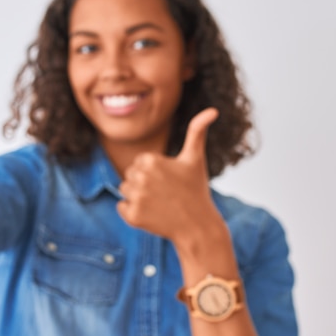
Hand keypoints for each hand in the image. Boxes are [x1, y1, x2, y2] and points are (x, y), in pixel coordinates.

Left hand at [117, 108, 221, 242]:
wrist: (197, 226)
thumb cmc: (196, 190)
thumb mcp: (195, 158)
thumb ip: (197, 131)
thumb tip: (213, 109)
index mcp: (151, 160)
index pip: (139, 162)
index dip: (154, 172)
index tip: (169, 180)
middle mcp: (140, 177)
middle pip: (129, 176)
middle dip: (144, 184)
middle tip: (166, 193)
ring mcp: (136, 198)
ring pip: (124, 191)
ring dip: (138, 197)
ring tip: (159, 203)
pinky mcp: (132, 217)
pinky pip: (121, 208)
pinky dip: (133, 212)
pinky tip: (152, 214)